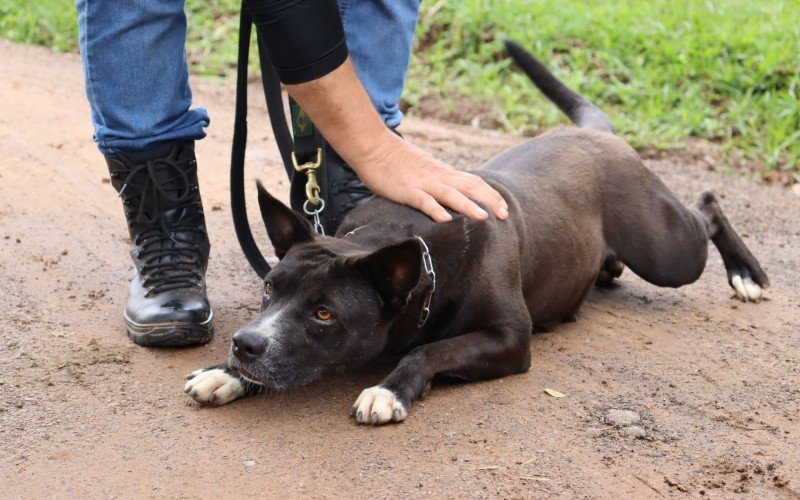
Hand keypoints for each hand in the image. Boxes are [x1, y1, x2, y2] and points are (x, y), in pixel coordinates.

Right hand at [285, 59, 507, 221]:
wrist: (372, 146)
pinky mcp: (405, 190)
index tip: (504, 209)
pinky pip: (423, 201)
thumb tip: (450, 200)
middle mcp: (438, 177)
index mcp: (443, 173)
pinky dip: (435, 209)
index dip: (491, 195)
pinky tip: (445, 220)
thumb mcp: (422, 171)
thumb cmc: (395, 161)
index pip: (474, 182)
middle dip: (489, 200)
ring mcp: (422, 183)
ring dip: (468, 206)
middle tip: (504, 216)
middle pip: (469, 186)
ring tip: (483, 218)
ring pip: (450, 194)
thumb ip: (437, 184)